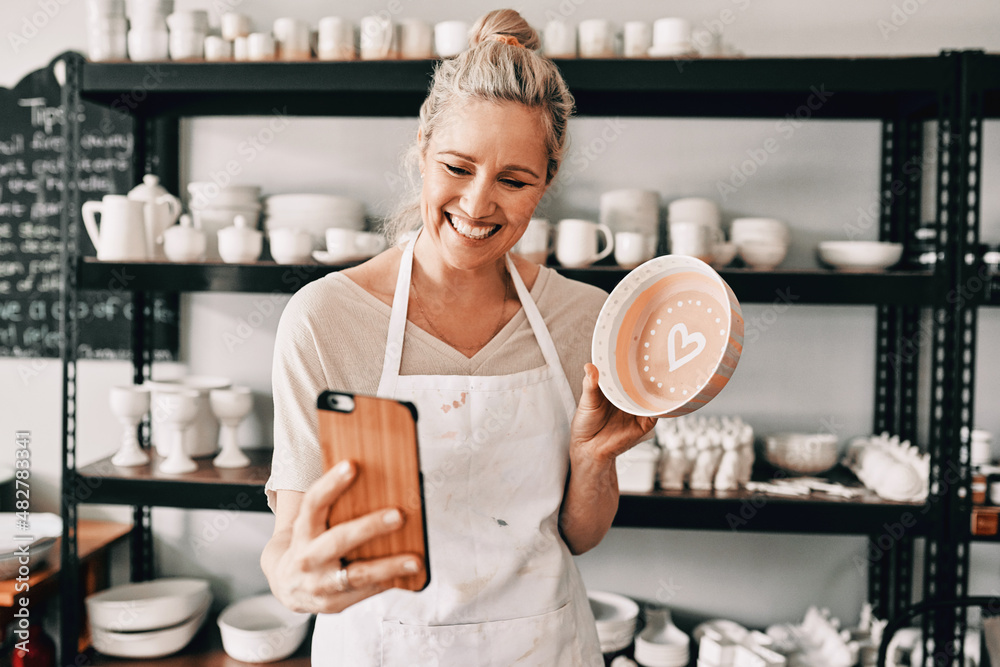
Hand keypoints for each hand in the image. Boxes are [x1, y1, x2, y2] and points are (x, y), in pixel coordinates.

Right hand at [267, 460, 424, 613]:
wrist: (286, 585)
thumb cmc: (310, 544)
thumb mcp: (311, 524)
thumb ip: (333, 508)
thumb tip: (379, 483)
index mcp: (302, 530)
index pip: (313, 503)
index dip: (330, 484)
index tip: (351, 465)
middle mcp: (307, 558)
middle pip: (339, 540)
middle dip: (370, 527)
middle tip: (399, 515)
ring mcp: (319, 584)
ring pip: (357, 575)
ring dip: (388, 567)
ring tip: (415, 560)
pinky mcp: (333, 604)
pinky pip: (365, 592)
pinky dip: (387, 582)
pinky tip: (407, 575)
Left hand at [571, 363, 657, 462]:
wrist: (589, 450)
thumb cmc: (586, 424)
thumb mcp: (587, 401)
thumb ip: (590, 384)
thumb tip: (589, 366)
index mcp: (615, 388)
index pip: (627, 371)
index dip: (631, 360)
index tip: (635, 345)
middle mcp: (629, 397)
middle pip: (643, 381)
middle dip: (648, 370)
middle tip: (652, 354)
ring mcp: (638, 409)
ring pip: (652, 395)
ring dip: (657, 386)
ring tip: (660, 372)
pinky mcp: (644, 423)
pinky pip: (656, 412)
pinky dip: (660, 405)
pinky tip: (659, 397)